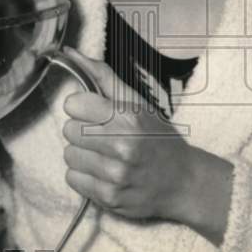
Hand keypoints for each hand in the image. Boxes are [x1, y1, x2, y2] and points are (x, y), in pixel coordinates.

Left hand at [61, 47, 195, 223]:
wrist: (183, 182)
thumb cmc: (158, 138)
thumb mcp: (137, 102)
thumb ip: (102, 76)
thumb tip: (70, 54)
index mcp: (128, 117)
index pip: (73, 104)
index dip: (81, 107)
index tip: (93, 113)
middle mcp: (122, 145)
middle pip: (68, 131)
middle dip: (81, 131)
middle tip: (102, 136)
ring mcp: (115, 174)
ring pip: (68, 156)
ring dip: (82, 154)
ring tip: (104, 155)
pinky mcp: (109, 197)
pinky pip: (72, 179)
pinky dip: (84, 176)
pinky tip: (103, 172)